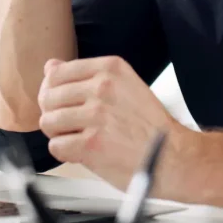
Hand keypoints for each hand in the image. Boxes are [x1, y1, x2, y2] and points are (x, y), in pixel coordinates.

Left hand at [37, 57, 185, 192]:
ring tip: (76, 137)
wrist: (174, 157)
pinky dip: (64, 152)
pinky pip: (56, 146)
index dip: (51, 90)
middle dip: (52, 112)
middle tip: (67, 124)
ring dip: (58, 133)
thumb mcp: (122, 84)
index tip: (58, 101)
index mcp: (109, 68)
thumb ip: (83, 74)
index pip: (56, 72)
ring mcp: (97, 115)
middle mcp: (102, 87)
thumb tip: (50, 66)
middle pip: (48, 96)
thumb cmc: (149, 124)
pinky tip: (81, 151)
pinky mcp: (92, 144)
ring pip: (49, 121)